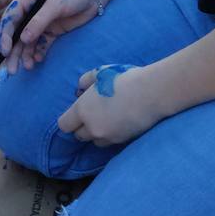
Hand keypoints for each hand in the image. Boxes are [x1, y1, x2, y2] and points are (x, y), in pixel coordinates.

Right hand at [0, 0, 99, 73]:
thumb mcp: (55, 3)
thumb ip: (39, 21)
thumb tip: (23, 39)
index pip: (10, 18)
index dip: (5, 35)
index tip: (5, 51)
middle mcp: (30, 11)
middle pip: (17, 33)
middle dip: (13, 51)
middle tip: (12, 70)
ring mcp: (41, 22)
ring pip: (28, 41)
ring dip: (25, 54)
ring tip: (28, 68)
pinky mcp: (52, 31)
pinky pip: (42, 44)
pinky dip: (38, 52)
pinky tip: (38, 60)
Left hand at [56, 63, 172, 146]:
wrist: (150, 93)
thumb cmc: (123, 79)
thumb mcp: (100, 73)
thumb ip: (85, 80)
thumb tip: (79, 89)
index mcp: (82, 110)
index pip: (64, 126)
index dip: (68, 120)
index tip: (75, 114)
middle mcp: (92, 127)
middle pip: (78, 136)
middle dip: (82, 127)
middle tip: (93, 114)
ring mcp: (107, 136)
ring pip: (95, 141)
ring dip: (97, 133)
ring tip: (108, 119)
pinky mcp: (122, 141)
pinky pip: (110, 142)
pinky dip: (111, 135)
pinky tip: (119, 122)